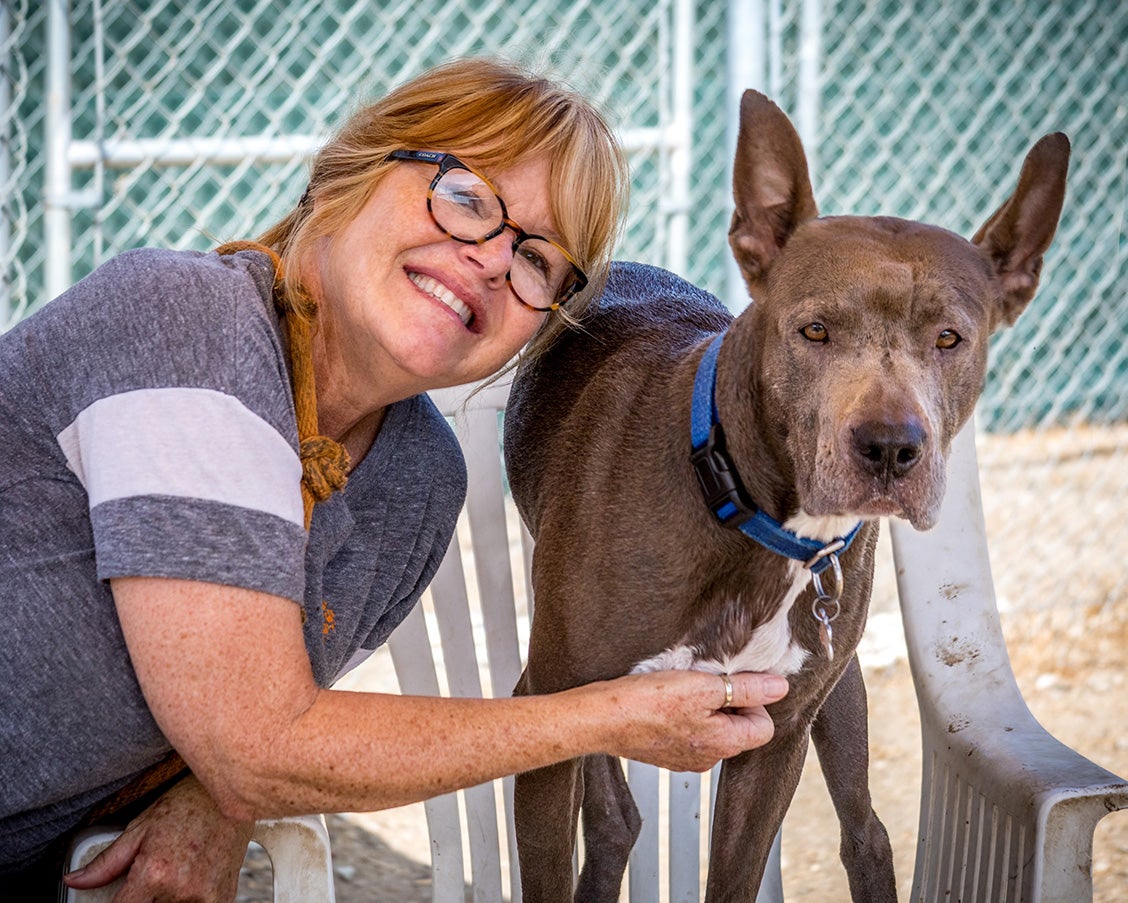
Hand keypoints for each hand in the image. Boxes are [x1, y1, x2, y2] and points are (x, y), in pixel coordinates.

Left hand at [63, 773, 253, 902]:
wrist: (231, 798)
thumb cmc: (186, 807)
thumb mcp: (140, 829)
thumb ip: (105, 863)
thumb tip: (72, 880)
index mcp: (155, 874)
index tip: (116, 900)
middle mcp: (181, 890)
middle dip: (143, 898)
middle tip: (150, 881)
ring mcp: (205, 898)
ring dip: (164, 899)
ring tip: (171, 878)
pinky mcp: (222, 899)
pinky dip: (186, 900)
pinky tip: (188, 883)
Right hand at [592, 670, 787, 772]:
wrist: (601, 717)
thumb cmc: (647, 703)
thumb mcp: (703, 686)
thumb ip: (746, 688)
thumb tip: (780, 687)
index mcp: (724, 745)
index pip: (764, 725)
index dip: (752, 699)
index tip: (728, 682)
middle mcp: (709, 758)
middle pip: (738, 726)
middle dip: (726, 700)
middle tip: (700, 682)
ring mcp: (686, 758)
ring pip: (713, 726)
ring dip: (703, 705)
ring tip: (678, 690)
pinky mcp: (667, 752)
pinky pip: (689, 730)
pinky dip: (683, 713)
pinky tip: (664, 701)